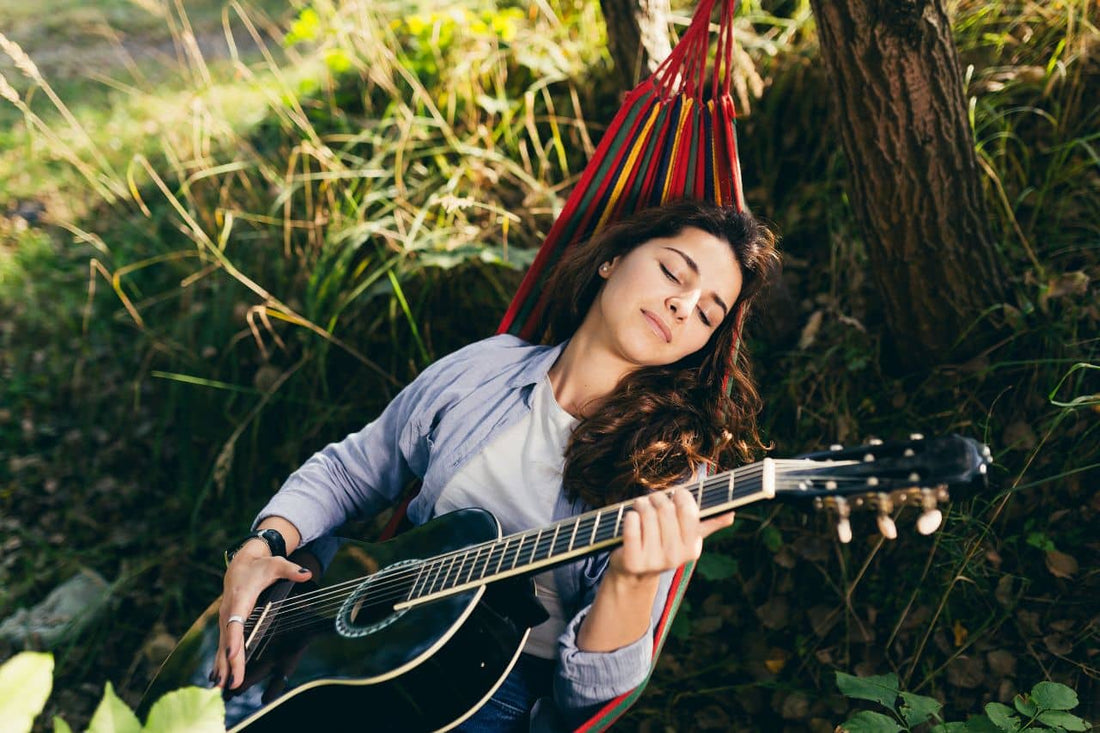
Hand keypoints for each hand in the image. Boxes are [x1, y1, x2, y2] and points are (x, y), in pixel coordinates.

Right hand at [212, 541, 312, 690]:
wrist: (242, 562)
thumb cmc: (261, 565)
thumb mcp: (277, 565)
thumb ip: (291, 570)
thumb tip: (307, 573)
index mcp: (241, 599)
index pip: (236, 622)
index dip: (235, 639)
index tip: (234, 655)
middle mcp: (229, 611)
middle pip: (229, 640)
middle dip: (231, 663)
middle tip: (233, 684)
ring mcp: (226, 618)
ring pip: (223, 645)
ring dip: (223, 667)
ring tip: (223, 689)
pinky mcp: (227, 623)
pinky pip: (224, 644)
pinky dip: (221, 662)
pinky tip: (220, 679)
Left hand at [609, 487, 733, 579]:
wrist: (635, 573)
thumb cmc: (663, 544)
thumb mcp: (685, 537)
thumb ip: (708, 524)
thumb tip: (731, 514)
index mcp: (692, 548)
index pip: (689, 511)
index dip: (680, 496)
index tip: (675, 494)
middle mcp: (675, 557)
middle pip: (665, 509)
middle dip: (656, 498)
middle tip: (652, 499)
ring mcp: (653, 562)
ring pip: (647, 514)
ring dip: (641, 504)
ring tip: (640, 507)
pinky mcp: (632, 562)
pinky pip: (631, 527)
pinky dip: (629, 516)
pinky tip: (630, 519)